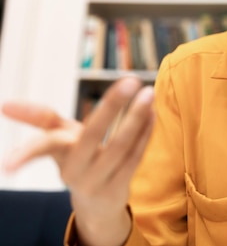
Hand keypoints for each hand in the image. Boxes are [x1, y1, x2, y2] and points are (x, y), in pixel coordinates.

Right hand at [1, 76, 154, 245]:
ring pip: (120, 146)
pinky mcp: (121, 187)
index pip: (46, 145)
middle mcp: (76, 171)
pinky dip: (145, 132)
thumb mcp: (59, 140)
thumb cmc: (78, 161)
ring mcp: (99, 181)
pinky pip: (135, 156)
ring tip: (148, 91)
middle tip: (129, 80)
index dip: (31, 145)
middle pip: (92, 136)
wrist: (97, 205)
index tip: (12, 140)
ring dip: (137, 117)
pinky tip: (152, 112)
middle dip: (111, 107)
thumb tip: (4, 104)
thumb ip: (40, 118)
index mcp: (59, 156)